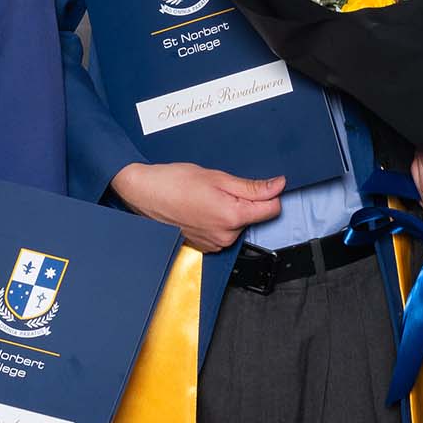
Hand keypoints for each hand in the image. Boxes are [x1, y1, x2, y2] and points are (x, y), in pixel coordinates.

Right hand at [111, 161, 283, 251]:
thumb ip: (252, 187)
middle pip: (253, 217)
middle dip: (243, 201)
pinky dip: (216, 220)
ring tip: (206, 198)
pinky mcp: (205, 246)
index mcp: (232, 216)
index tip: (264, 185)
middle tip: (220, 188)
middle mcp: (225, 235)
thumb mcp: (217, 177)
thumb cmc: (174, 182)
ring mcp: (214, 243)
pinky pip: (223, 232)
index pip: (272, 209)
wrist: (144, 193)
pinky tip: (200, 208)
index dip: (270, 194)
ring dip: (229, 211)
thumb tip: (277, 186)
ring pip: (237, 224)